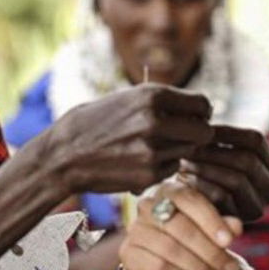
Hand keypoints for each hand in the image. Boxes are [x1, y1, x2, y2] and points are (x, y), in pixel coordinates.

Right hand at [41, 84, 213, 195]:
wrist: (64, 154)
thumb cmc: (96, 122)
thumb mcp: (129, 98)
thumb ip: (163, 101)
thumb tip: (200, 108)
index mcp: (152, 95)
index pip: (202, 104)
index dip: (202, 112)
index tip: (195, 116)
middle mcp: (155, 120)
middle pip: (204, 131)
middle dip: (197, 133)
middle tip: (184, 135)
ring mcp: (152, 150)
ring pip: (188, 151)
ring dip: (178, 150)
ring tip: (153, 146)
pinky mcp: (148, 174)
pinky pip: (172, 168)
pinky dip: (163, 165)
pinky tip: (141, 160)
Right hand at [119, 180, 243, 269]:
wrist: (159, 255)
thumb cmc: (188, 234)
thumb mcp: (208, 225)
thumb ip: (221, 224)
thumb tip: (235, 226)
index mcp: (170, 189)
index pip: (190, 199)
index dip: (211, 220)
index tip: (229, 240)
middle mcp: (148, 204)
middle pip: (181, 227)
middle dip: (210, 251)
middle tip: (228, 267)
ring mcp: (135, 228)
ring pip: (171, 248)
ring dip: (198, 267)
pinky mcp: (128, 252)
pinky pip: (158, 266)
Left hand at [178, 125, 268, 220]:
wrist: (193, 205)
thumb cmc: (205, 167)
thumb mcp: (218, 149)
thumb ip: (218, 137)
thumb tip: (204, 123)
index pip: (255, 141)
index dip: (226, 132)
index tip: (201, 128)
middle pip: (247, 160)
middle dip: (214, 151)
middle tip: (188, 146)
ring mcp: (258, 208)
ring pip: (236, 179)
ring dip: (207, 167)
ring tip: (184, 160)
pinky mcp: (240, 221)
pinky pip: (222, 198)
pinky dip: (201, 185)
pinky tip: (183, 179)